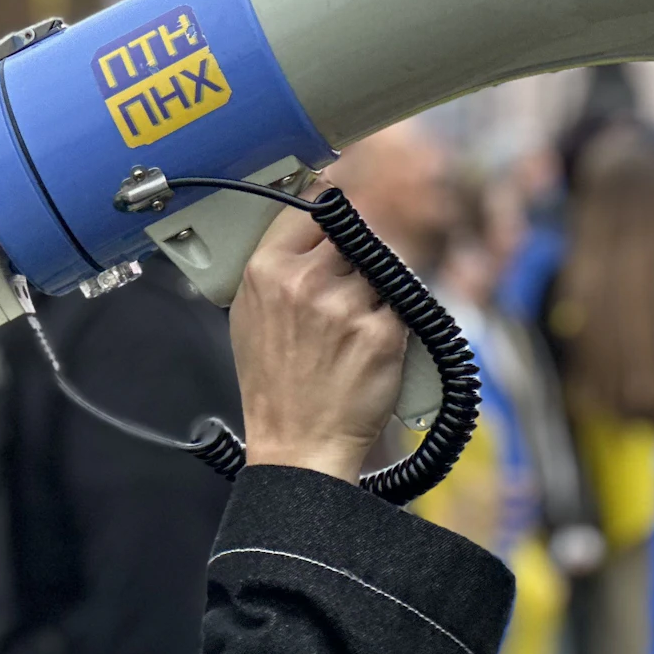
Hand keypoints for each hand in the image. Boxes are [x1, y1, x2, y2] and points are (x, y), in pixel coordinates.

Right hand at [228, 189, 408, 482]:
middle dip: (359, 257)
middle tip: (352, 287)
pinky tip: (370, 346)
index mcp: (267, 271)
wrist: (298, 442)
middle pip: (354, 235)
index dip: (333, 213)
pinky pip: (402, 303)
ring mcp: (346, 305)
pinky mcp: (382, 331)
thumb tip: (308, 226)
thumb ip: (277, 267)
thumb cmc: (274, 384)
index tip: (345, 213)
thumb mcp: (250, 314)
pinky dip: (395, 320)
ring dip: (378, 290)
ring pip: (382, 269)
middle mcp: (305, 281)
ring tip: (354, 328)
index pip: (311, 210)